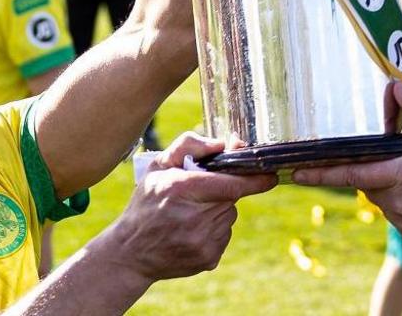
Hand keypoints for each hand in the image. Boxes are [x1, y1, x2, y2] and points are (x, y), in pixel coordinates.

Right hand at [96, 132, 276, 282]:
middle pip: (230, 198)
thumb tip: (223, 143)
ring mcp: (203, 242)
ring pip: (228, 216)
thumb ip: (189, 145)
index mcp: (182, 189)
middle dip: (222, 191)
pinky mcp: (208, 259)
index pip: (232, 184)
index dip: (255, 179)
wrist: (131, 253)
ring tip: (189, 214)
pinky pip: (224, 235)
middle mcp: (195, 218)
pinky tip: (190, 231)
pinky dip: (213, 229)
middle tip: (198, 193)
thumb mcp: (158, 166)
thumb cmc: (145, 203)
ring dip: (217, 210)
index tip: (271, 175)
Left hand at [290, 82, 401, 247]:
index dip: (321, 173)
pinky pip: (398, 214)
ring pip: (383, 199)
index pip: (352, 173)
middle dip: (374, 169)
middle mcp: (397, 202)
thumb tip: (394, 86)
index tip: (296, 173)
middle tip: (397, 160)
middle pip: (368, 183)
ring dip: (391, 185)